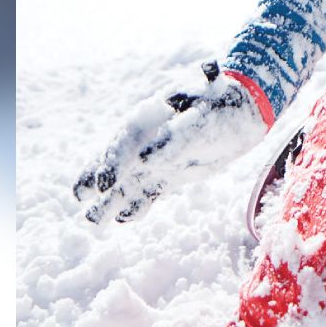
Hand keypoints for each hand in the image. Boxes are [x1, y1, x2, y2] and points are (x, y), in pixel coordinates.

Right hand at [72, 62, 266, 225]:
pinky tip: (123, 218)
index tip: (103, 185)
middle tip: (80, 199)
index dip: (112, 163)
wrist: (245, 109)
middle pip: (116, 162)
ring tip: (92, 220)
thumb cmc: (223, 105)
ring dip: (111, 199)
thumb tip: (143, 160)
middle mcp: (149, 139)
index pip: (124, 143)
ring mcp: (158, 158)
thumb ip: (174, 140)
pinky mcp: (170, 173)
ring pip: (128, 181)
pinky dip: (136, 204)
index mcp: (151, 118)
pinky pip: (148, 191)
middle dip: (97, 180)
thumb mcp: (202, 119)